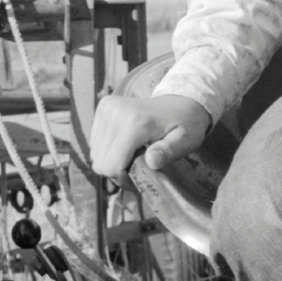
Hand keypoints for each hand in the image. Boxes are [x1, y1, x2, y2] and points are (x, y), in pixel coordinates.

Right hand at [90, 93, 211, 179]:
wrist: (179, 100)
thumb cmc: (185, 125)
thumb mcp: (186, 141)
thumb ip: (168, 152)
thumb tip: (151, 161)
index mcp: (135, 122)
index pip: (112, 164)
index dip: (123, 179)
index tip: (139, 179)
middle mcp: (115, 112)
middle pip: (100, 162)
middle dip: (117, 172)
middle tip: (137, 169)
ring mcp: (107, 107)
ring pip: (95, 153)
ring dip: (112, 161)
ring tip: (133, 155)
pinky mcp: (103, 106)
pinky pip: (95, 142)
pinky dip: (108, 150)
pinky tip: (125, 145)